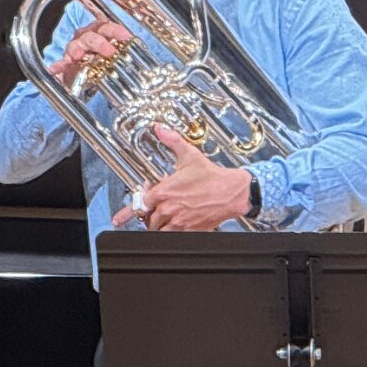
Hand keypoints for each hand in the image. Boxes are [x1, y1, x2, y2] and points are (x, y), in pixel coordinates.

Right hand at [46, 21, 131, 92]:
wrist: (86, 75)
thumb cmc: (102, 59)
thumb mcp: (115, 54)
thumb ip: (123, 51)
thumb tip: (135, 49)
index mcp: (98, 32)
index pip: (105, 26)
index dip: (115, 30)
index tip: (125, 36)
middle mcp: (85, 38)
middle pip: (90, 35)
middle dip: (100, 42)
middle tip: (110, 52)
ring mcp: (74, 50)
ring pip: (75, 46)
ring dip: (78, 50)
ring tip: (79, 55)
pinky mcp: (66, 64)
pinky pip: (60, 64)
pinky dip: (57, 66)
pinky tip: (54, 69)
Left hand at [113, 127, 254, 231]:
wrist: (232, 191)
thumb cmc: (212, 176)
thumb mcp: (189, 155)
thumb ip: (172, 141)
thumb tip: (160, 129)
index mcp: (164, 191)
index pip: (141, 202)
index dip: (139, 203)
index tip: (133, 207)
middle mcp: (169, 208)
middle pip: (148, 218)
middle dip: (150, 214)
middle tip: (154, 210)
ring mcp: (179, 221)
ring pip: (158, 229)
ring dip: (158, 225)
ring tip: (163, 219)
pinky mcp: (189, 230)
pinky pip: (172, 237)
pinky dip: (170, 233)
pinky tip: (174, 226)